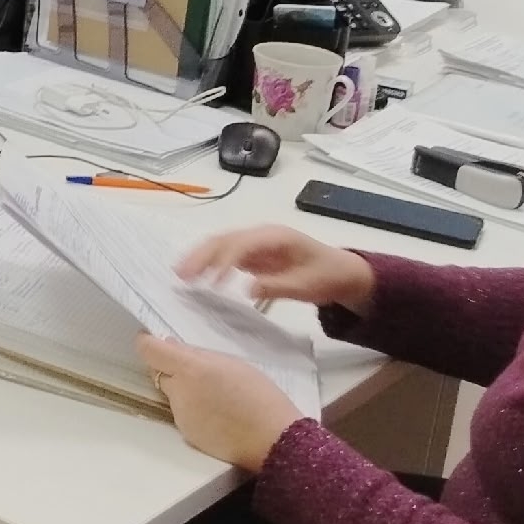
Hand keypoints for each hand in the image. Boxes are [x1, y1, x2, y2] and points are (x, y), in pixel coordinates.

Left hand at [138, 335, 303, 471]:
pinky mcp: (187, 435)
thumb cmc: (260, 397)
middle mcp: (178, 392)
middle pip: (159, 372)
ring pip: (173, 394)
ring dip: (184, 390)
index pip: (149, 351)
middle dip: (171, 368)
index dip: (147, 342)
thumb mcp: (233, 365)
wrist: (274, 442)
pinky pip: (183, 414)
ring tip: (216, 396)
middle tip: (197, 370)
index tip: (152, 339)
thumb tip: (172, 347)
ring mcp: (180, 416)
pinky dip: (193, 410)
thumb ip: (200, 355)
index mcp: (190, 370)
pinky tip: (218, 415)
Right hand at [178, 224, 376, 315]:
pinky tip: (196, 274)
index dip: (224, 260)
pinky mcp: (253, 254)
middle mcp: (261, 235)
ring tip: (181, 274)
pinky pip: (225, 254)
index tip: (210, 281)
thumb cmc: (327, 276)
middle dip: (201, 255)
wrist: (343, 272)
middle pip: (225, 239)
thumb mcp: (308, 285)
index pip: (242, 244)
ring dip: (200, 257)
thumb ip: (279, 286)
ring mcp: (256, 243)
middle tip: (181, 274)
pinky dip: (209, 262)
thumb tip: (247, 288)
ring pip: (221, 244)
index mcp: (276, 237)